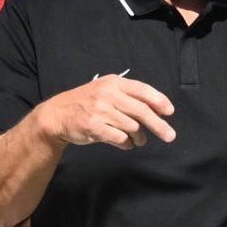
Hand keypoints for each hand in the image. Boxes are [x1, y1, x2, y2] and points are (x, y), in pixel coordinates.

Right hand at [38, 75, 175, 149]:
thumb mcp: (105, 91)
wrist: (57, 115)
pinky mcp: (94, 127)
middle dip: (158, 125)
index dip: (159, 101)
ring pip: (132, 127)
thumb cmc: (87, 103)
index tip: (169, 112)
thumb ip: (128, 97)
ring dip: (140, 137)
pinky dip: (127, 144)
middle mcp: (108, 94)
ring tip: (139, 140)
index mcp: (113, 83)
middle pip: (142, 111)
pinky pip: (120, 139)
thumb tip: (157, 110)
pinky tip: (126, 144)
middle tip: (169, 135)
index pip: (143, 90)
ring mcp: (100, 111)